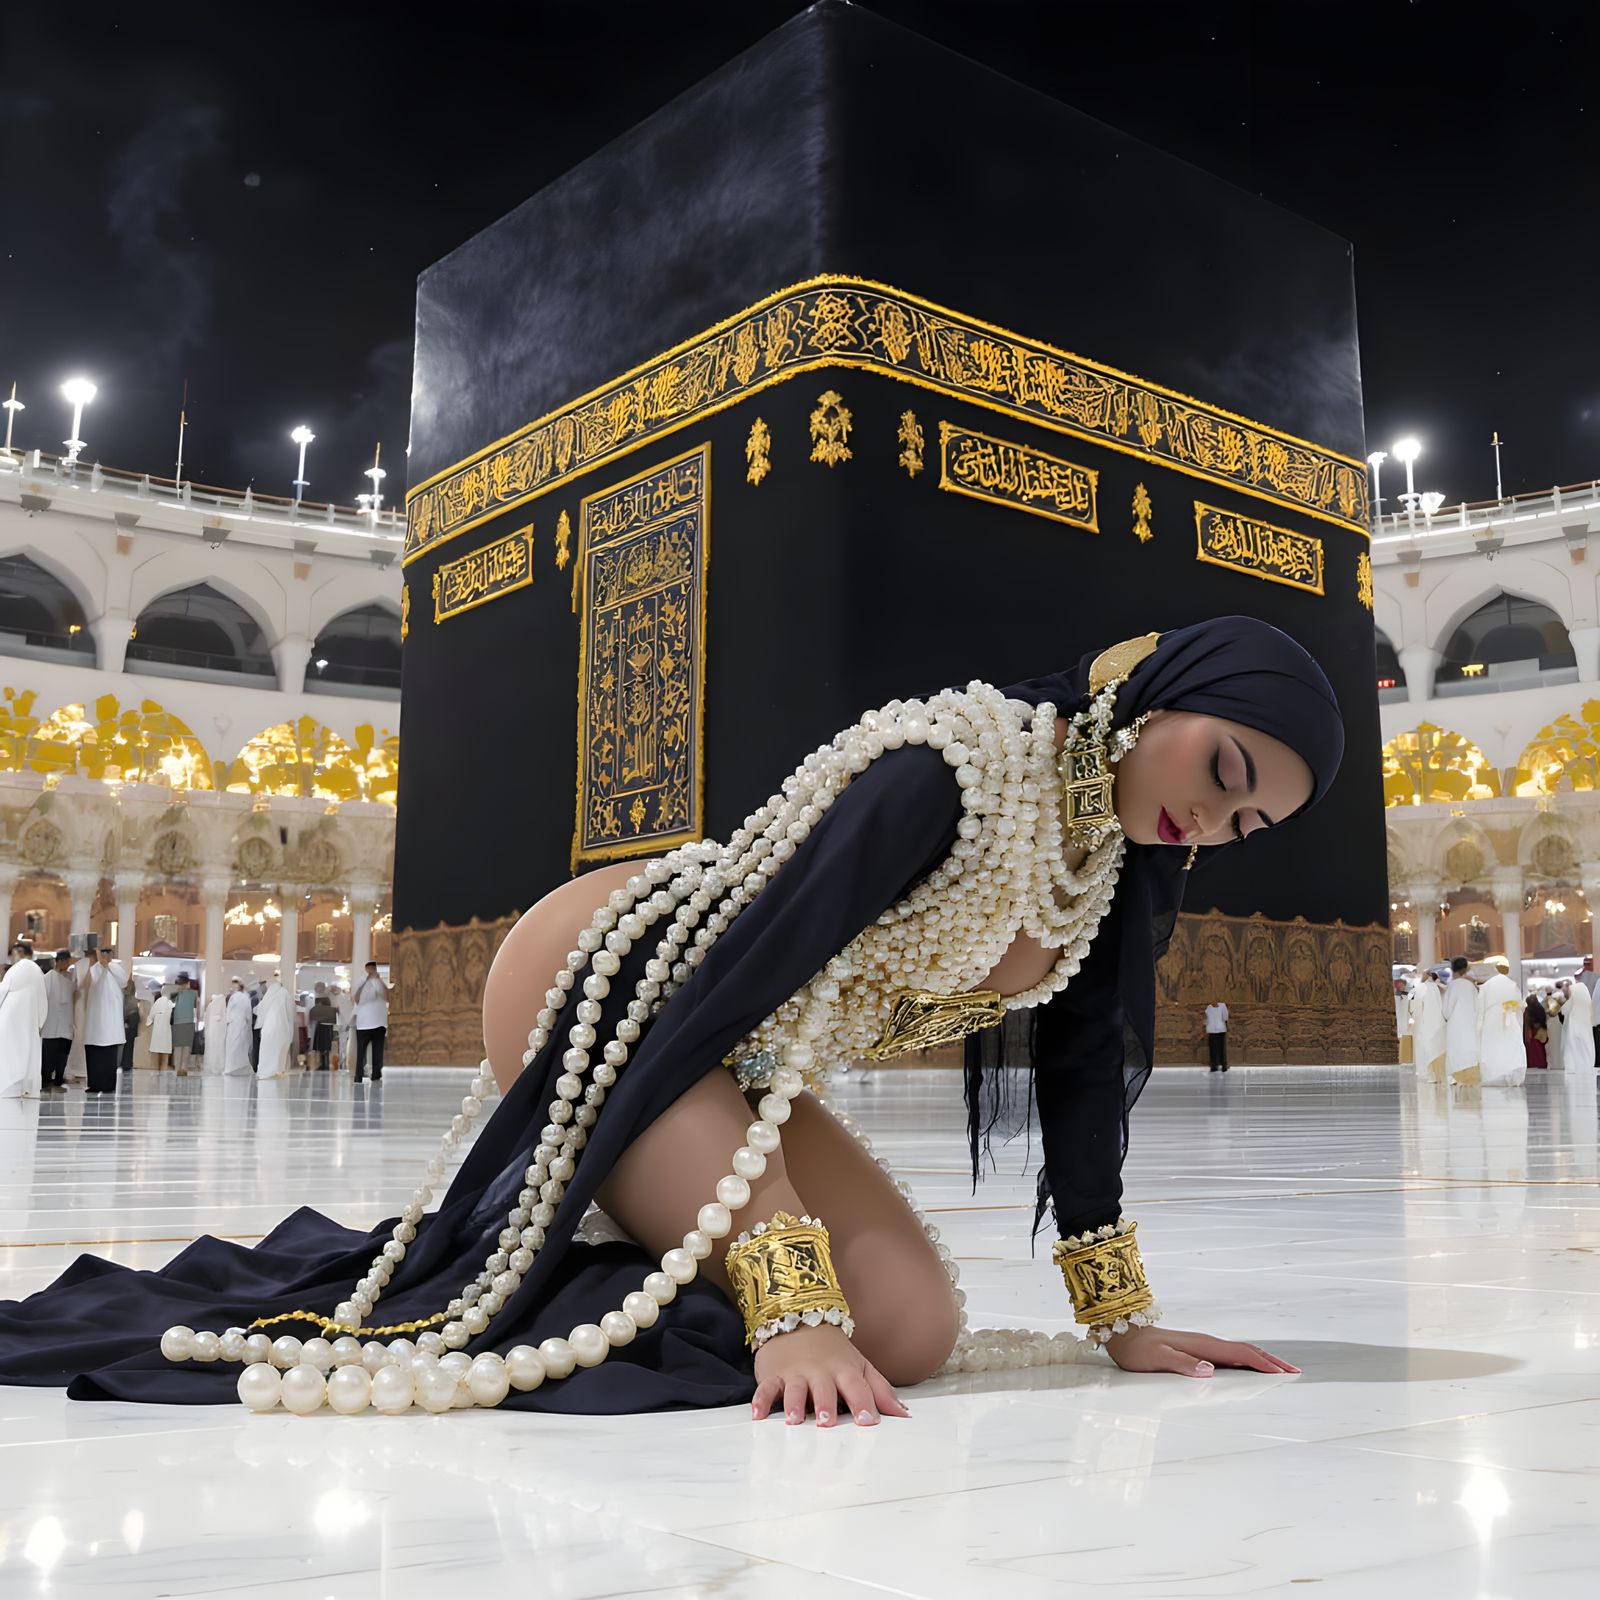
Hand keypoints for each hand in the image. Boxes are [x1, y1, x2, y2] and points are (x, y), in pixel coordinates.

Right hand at [749, 1322, 909, 1426]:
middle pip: (824, 1388)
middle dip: (826, 1404)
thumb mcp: (860, 1365)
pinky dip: (761, 1400)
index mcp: (845, 1370)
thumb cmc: (833, 1352)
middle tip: (827, 1422)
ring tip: (795, 1419)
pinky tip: (758, 1414)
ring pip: (795, 1389)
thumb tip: (903, 1414)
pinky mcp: (774, 1374)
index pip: (857, 1387)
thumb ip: (880, 1390)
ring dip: (794, 1404)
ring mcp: (796, 1373)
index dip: (863, 1403)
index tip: (868, 1421)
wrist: (799, 1319)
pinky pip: (766, 1387)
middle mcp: (821, 1372)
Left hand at [1103, 1323, 1297, 1377]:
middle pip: (1246, 1351)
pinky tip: (1248, 1369)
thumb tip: (1209, 1369)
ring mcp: (1202, 1346)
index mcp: (1202, 1345)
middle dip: (1271, 1361)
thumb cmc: (1136, 1349)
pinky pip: (1229, 1356)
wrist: (1122, 1332)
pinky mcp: (1196, 1350)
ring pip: (1239, 1353)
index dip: (1264, 1364)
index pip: (1241, 1354)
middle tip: (1294, 1372)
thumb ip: (1181, 1364)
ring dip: (1261, 1361)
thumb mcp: (1156, 1359)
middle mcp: (1206, 1343)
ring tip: (1279, 1371)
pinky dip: (1247, 1361)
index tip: (1285, 1372)